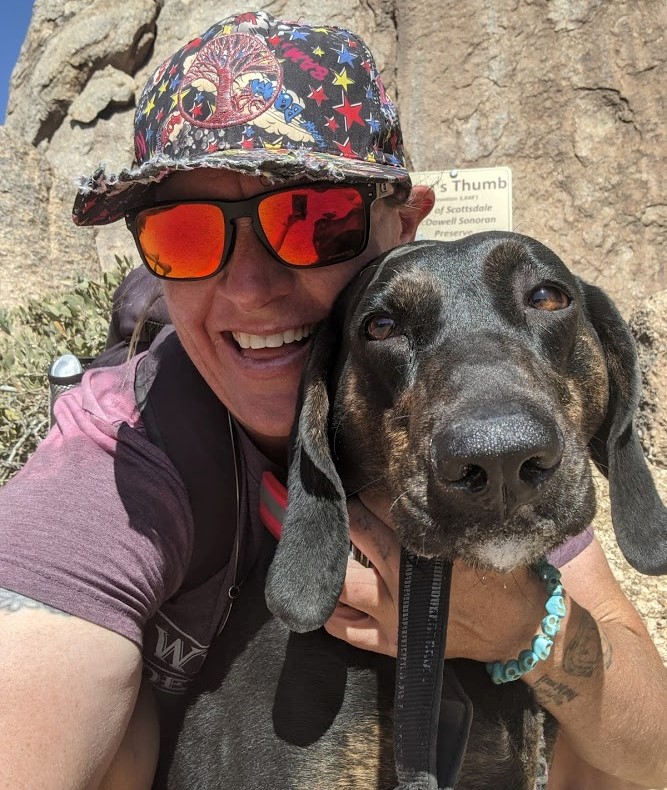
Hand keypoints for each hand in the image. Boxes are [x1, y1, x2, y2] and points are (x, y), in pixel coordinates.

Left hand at [325, 491, 548, 663]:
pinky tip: (326, 599)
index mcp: (426, 548)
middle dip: (350, 514)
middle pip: (358, 533)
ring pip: (344, 582)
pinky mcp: (393, 643)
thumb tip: (423, 479)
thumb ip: (450, 513)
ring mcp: (393, 615)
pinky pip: (350, 632)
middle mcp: (402, 580)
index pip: (385, 504)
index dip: (373, 492)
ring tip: (332, 547)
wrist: (522, 629)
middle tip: (348, 506)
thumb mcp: (482, 535)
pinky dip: (333, 617)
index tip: (369, 484)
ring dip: (334, 562)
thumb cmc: (504, 577)